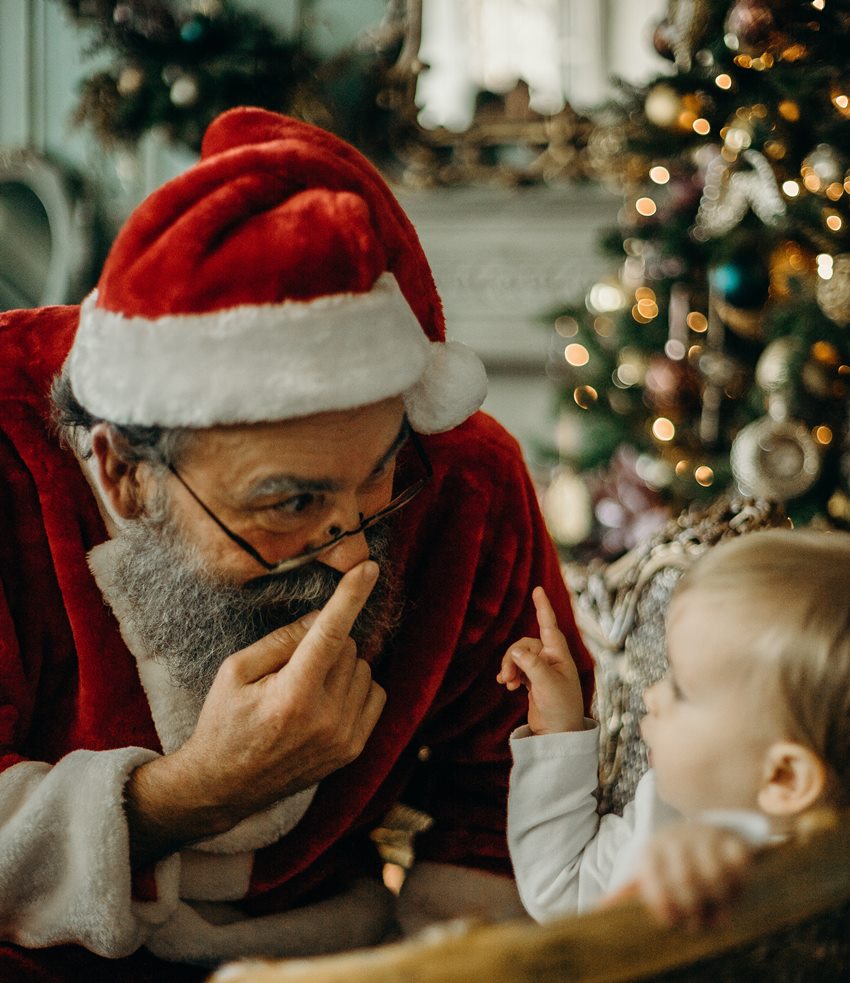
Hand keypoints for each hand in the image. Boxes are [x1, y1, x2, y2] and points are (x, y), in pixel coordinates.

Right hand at [126, 560, 386, 861]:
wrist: (225, 786)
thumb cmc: (224, 721)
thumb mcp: (236, 670)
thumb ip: (282, 639)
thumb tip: (323, 617)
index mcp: (292, 695)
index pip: (330, 634)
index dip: (350, 596)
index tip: (368, 568)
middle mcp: (325, 718)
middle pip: (348, 647)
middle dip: (325, 643)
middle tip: (291, 667)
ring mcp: (344, 738)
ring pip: (364, 668)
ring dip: (342, 666)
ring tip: (305, 688)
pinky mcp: (354, 750)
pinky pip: (376, 694)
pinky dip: (356, 686)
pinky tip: (326, 699)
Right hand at [496, 586, 583, 733]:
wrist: (558, 734)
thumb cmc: (560, 708)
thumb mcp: (546, 684)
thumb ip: (531, 664)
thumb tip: (515, 651)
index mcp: (560, 655)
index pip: (549, 626)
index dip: (543, 607)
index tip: (537, 589)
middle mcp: (551, 659)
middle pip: (525, 644)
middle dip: (512, 657)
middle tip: (507, 677)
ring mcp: (542, 670)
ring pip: (518, 656)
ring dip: (510, 667)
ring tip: (507, 684)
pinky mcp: (534, 682)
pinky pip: (517, 668)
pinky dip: (511, 674)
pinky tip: (507, 685)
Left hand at [635, 822, 752, 929]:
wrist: (699, 830)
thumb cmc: (670, 863)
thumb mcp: (647, 872)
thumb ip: (628, 890)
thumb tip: (602, 906)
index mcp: (651, 850)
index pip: (654, 879)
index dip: (664, 906)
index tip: (673, 921)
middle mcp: (676, 839)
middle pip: (686, 880)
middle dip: (693, 909)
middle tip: (697, 923)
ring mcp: (704, 836)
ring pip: (715, 873)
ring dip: (719, 900)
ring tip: (716, 913)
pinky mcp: (731, 839)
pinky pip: (738, 861)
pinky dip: (740, 881)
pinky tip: (733, 892)